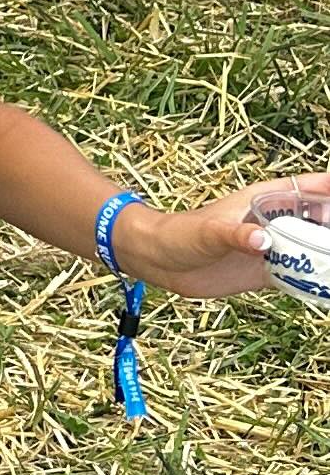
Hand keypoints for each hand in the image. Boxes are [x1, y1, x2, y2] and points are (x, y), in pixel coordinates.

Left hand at [128, 171, 329, 298]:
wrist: (161, 262)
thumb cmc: (180, 234)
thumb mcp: (209, 232)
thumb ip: (236, 235)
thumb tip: (264, 241)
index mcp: (262, 200)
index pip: (304, 188)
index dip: (326, 188)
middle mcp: (272, 222)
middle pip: (315, 219)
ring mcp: (270, 247)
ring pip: (310, 247)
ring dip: (324, 254)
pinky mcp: (264, 271)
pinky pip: (297, 274)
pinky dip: (312, 279)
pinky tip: (326, 286)